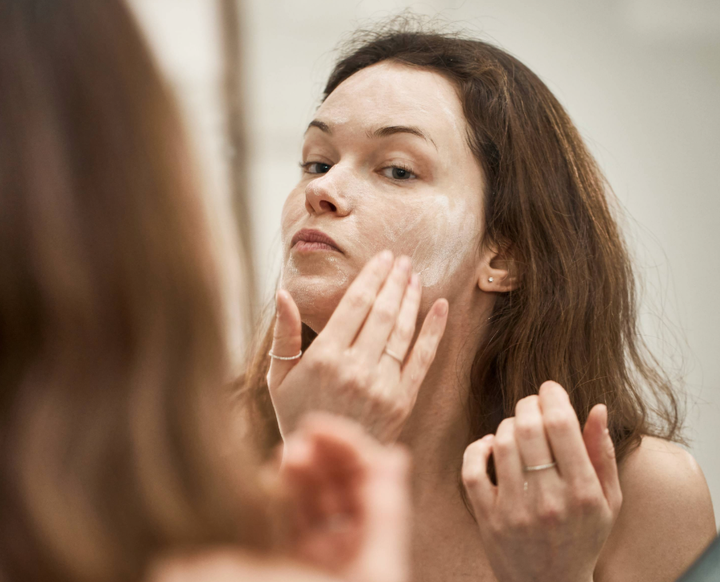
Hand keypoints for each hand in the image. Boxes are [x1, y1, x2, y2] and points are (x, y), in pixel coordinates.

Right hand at [267, 250, 448, 442]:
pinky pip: (422, 358)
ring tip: (415, 275)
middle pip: (382, 312)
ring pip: (402, 331)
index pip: (354, 305)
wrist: (326, 462)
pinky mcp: (402, 400)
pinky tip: (441, 306)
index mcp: (324, 358)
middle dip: (394, 281)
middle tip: (403, 259)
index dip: (371, 277)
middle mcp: (355, 368)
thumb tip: (283, 293)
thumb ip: (284, 335)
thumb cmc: (297, 415)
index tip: (382, 258)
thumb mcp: (278, 378)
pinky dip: (434, 330)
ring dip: (411, 298)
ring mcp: (382, 385)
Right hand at [273, 413, 410, 581]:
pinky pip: (284, 523)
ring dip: (297, 473)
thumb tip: (396, 454)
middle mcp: (350, 544)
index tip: (316, 425)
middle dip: (319, 456)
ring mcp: (319, 554)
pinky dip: (277, 498)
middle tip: (298, 441)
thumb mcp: (375, 565)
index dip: (345, 446)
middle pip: (337, 484)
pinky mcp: (287, 563)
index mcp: (378, 542)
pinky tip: (268, 480)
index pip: (367, 479)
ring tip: (284, 456)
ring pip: (309, 499)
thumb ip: (385, 511)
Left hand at [461, 381, 621, 581]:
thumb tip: (597, 407)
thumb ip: (603, 453)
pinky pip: (472, 471)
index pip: (561, 425)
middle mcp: (549, 501)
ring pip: (502, 444)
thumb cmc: (582, 537)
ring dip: (507, 424)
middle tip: (532, 402)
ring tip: (517, 427)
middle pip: (528, 429)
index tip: (550, 388)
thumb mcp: (607, 501)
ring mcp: (514, 511)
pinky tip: (490, 445)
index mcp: (582, 492)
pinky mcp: (487, 519)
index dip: (552, 396)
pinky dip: (477, 448)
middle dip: (528, 404)